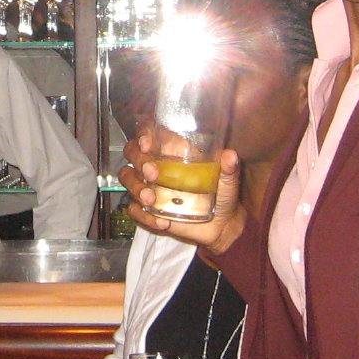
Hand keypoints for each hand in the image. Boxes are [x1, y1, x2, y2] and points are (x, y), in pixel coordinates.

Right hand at [117, 129, 245, 254]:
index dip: (143, 133)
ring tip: (152, 201)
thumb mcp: (227, 181)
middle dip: (139, 160)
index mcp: (174, 150)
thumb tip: (230, 155)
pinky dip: (143, 216)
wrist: (221, 226)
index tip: (147, 145)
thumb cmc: (222, 195)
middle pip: (132, 152)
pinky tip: (162, 223)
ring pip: (127, 177)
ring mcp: (150, 186)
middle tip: (153, 174)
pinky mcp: (148, 208)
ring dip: (135, 187)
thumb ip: (229, 169)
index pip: (150, 131)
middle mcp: (157, 164)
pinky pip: (134, 209)